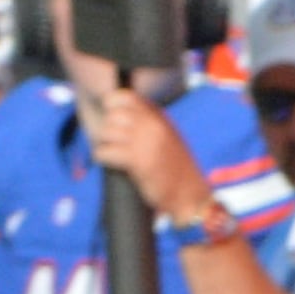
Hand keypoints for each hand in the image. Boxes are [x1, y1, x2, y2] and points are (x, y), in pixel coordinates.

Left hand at [81, 85, 210, 224]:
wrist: (192, 197)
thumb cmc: (178, 171)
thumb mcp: (168, 138)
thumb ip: (149, 124)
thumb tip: (119, 115)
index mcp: (160, 118)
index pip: (125, 97)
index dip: (112, 105)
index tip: (114, 119)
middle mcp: (153, 126)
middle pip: (112, 115)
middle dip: (108, 129)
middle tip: (115, 143)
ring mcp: (145, 142)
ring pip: (106, 132)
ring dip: (105, 144)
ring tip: (115, 154)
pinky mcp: (137, 161)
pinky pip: (103, 151)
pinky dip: (103, 158)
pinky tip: (113, 164)